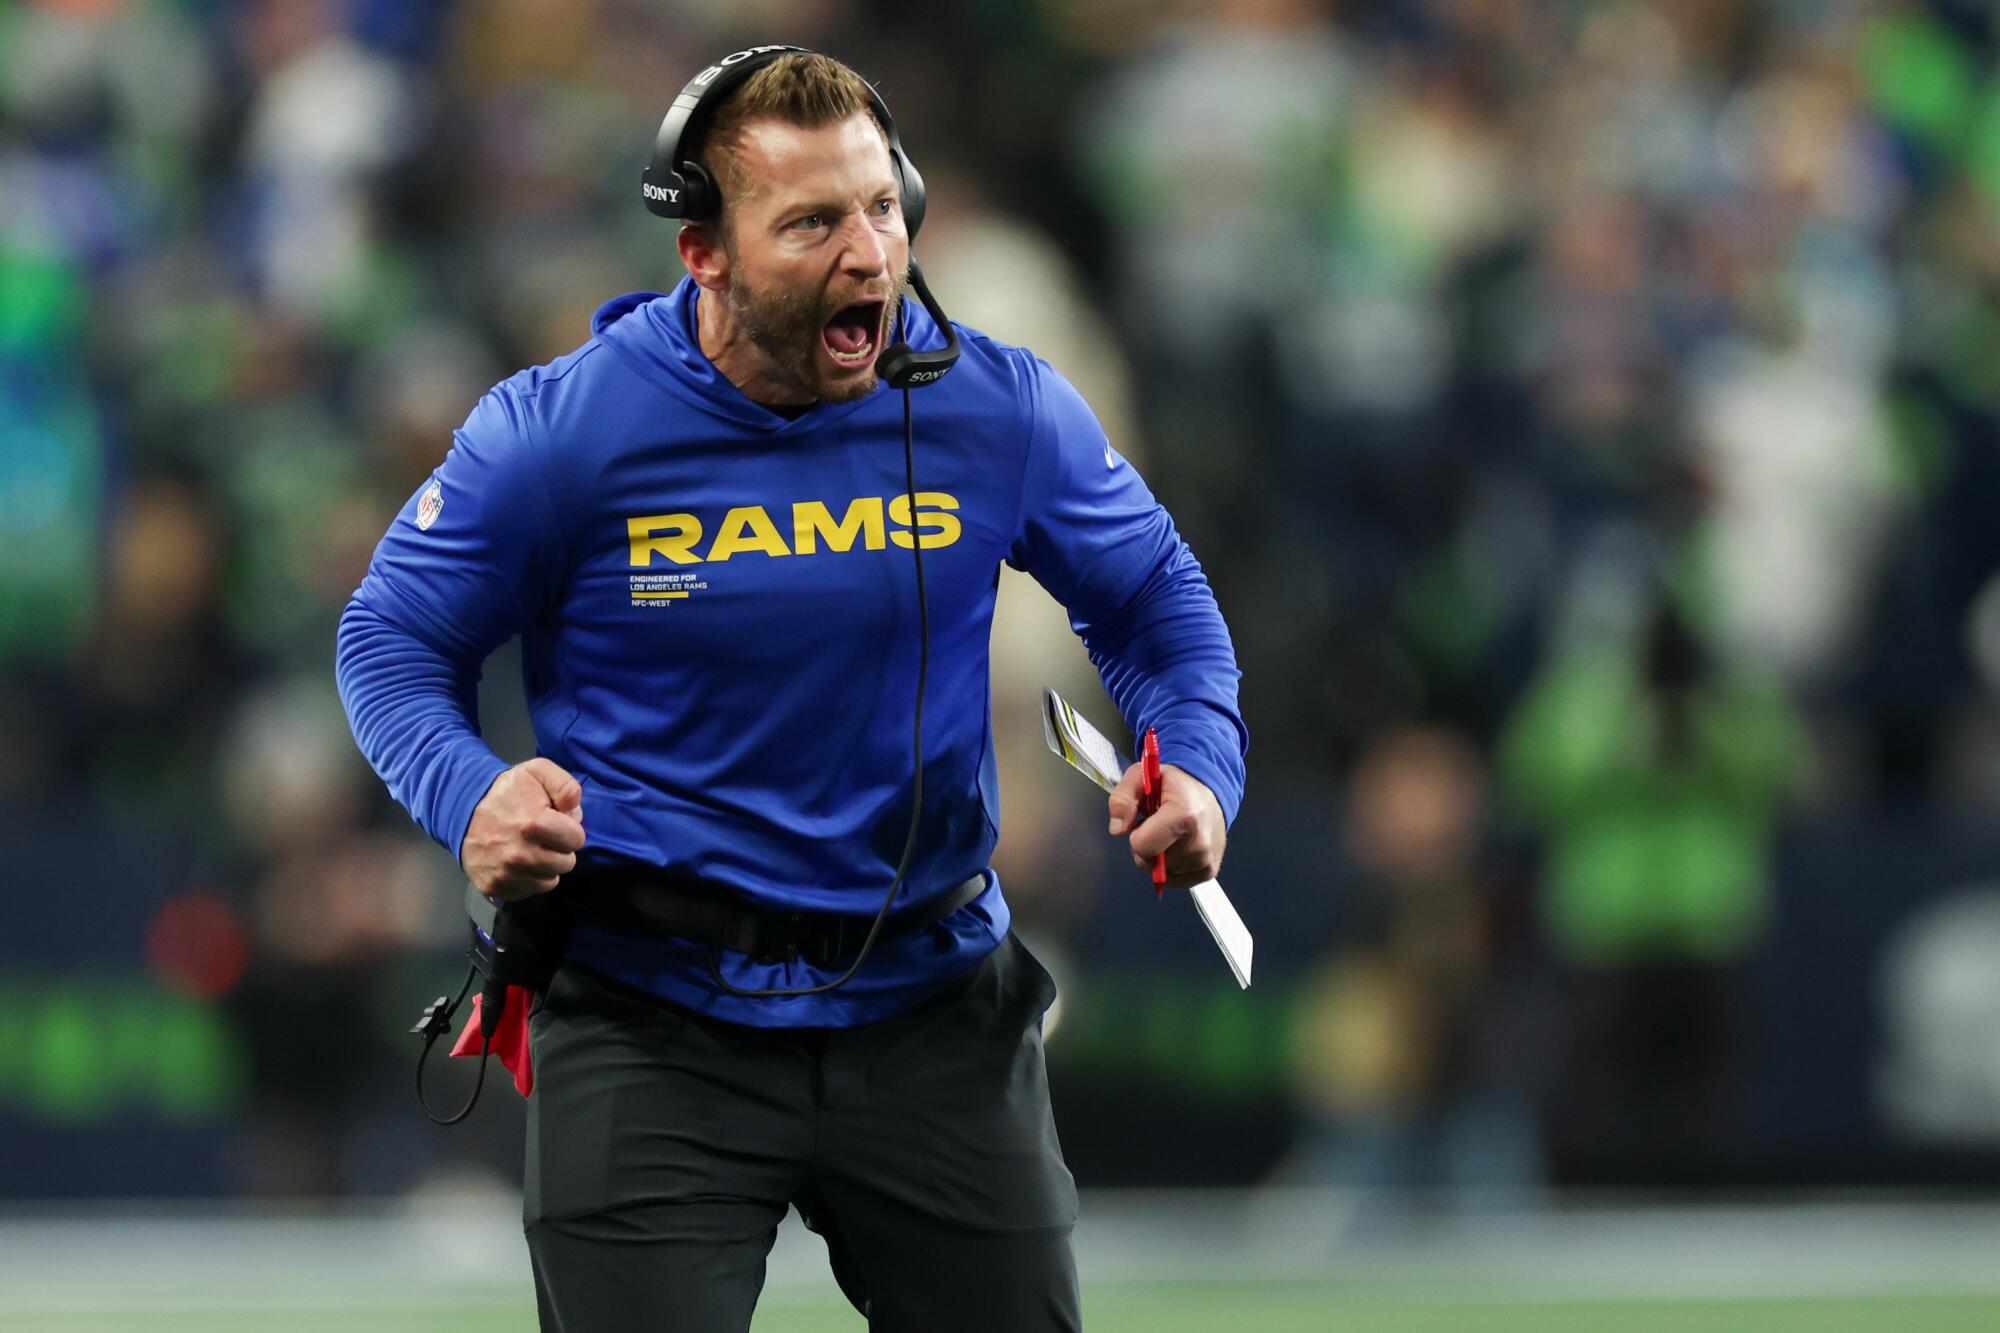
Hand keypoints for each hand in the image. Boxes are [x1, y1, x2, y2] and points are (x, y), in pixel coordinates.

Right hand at [461, 758, 586, 901]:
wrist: (462, 810)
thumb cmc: (506, 793)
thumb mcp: (537, 772)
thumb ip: (564, 784)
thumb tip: (575, 805)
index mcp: (534, 824)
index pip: (577, 839)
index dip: (569, 829)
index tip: (555, 822)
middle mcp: (520, 855)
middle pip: (566, 863)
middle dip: (560, 849)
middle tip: (543, 836)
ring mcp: (506, 874)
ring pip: (550, 881)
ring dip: (546, 866)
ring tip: (531, 848)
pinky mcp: (494, 887)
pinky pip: (529, 891)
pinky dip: (529, 878)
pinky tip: (519, 862)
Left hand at [1107, 762, 1226, 889]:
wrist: (1209, 793)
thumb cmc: (1175, 786)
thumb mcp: (1141, 777)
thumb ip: (1122, 799)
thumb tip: (1118, 829)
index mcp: (1183, 815)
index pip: (1142, 846)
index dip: (1136, 834)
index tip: (1147, 821)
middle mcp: (1199, 841)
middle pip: (1150, 862)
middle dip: (1147, 846)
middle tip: (1159, 826)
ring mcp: (1205, 860)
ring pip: (1161, 873)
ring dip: (1160, 857)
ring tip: (1171, 834)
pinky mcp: (1208, 872)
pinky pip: (1175, 879)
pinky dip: (1171, 866)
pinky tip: (1179, 846)